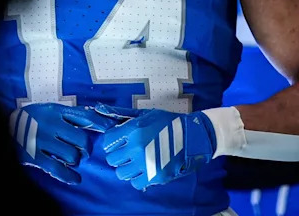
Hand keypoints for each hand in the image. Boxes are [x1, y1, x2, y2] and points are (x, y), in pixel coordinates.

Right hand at [9, 103, 119, 184]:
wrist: (5, 127)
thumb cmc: (33, 118)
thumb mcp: (50, 109)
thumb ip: (70, 114)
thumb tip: (96, 118)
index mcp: (56, 111)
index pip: (85, 116)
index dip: (100, 123)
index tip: (110, 128)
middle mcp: (51, 124)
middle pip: (82, 139)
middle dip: (85, 148)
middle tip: (83, 151)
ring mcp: (42, 141)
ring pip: (72, 155)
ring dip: (74, 159)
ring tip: (70, 158)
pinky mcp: (34, 156)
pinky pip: (57, 169)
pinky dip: (69, 176)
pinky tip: (74, 178)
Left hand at [93, 103, 216, 190]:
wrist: (192, 136)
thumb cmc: (169, 123)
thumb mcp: (147, 115)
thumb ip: (126, 118)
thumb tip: (106, 116)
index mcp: (133, 130)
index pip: (108, 141)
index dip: (112, 142)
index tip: (117, 143)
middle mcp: (136, 148)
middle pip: (112, 159)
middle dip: (118, 156)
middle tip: (126, 153)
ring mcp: (145, 164)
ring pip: (121, 173)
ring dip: (126, 168)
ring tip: (135, 163)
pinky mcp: (155, 176)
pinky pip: (135, 183)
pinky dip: (137, 178)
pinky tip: (144, 170)